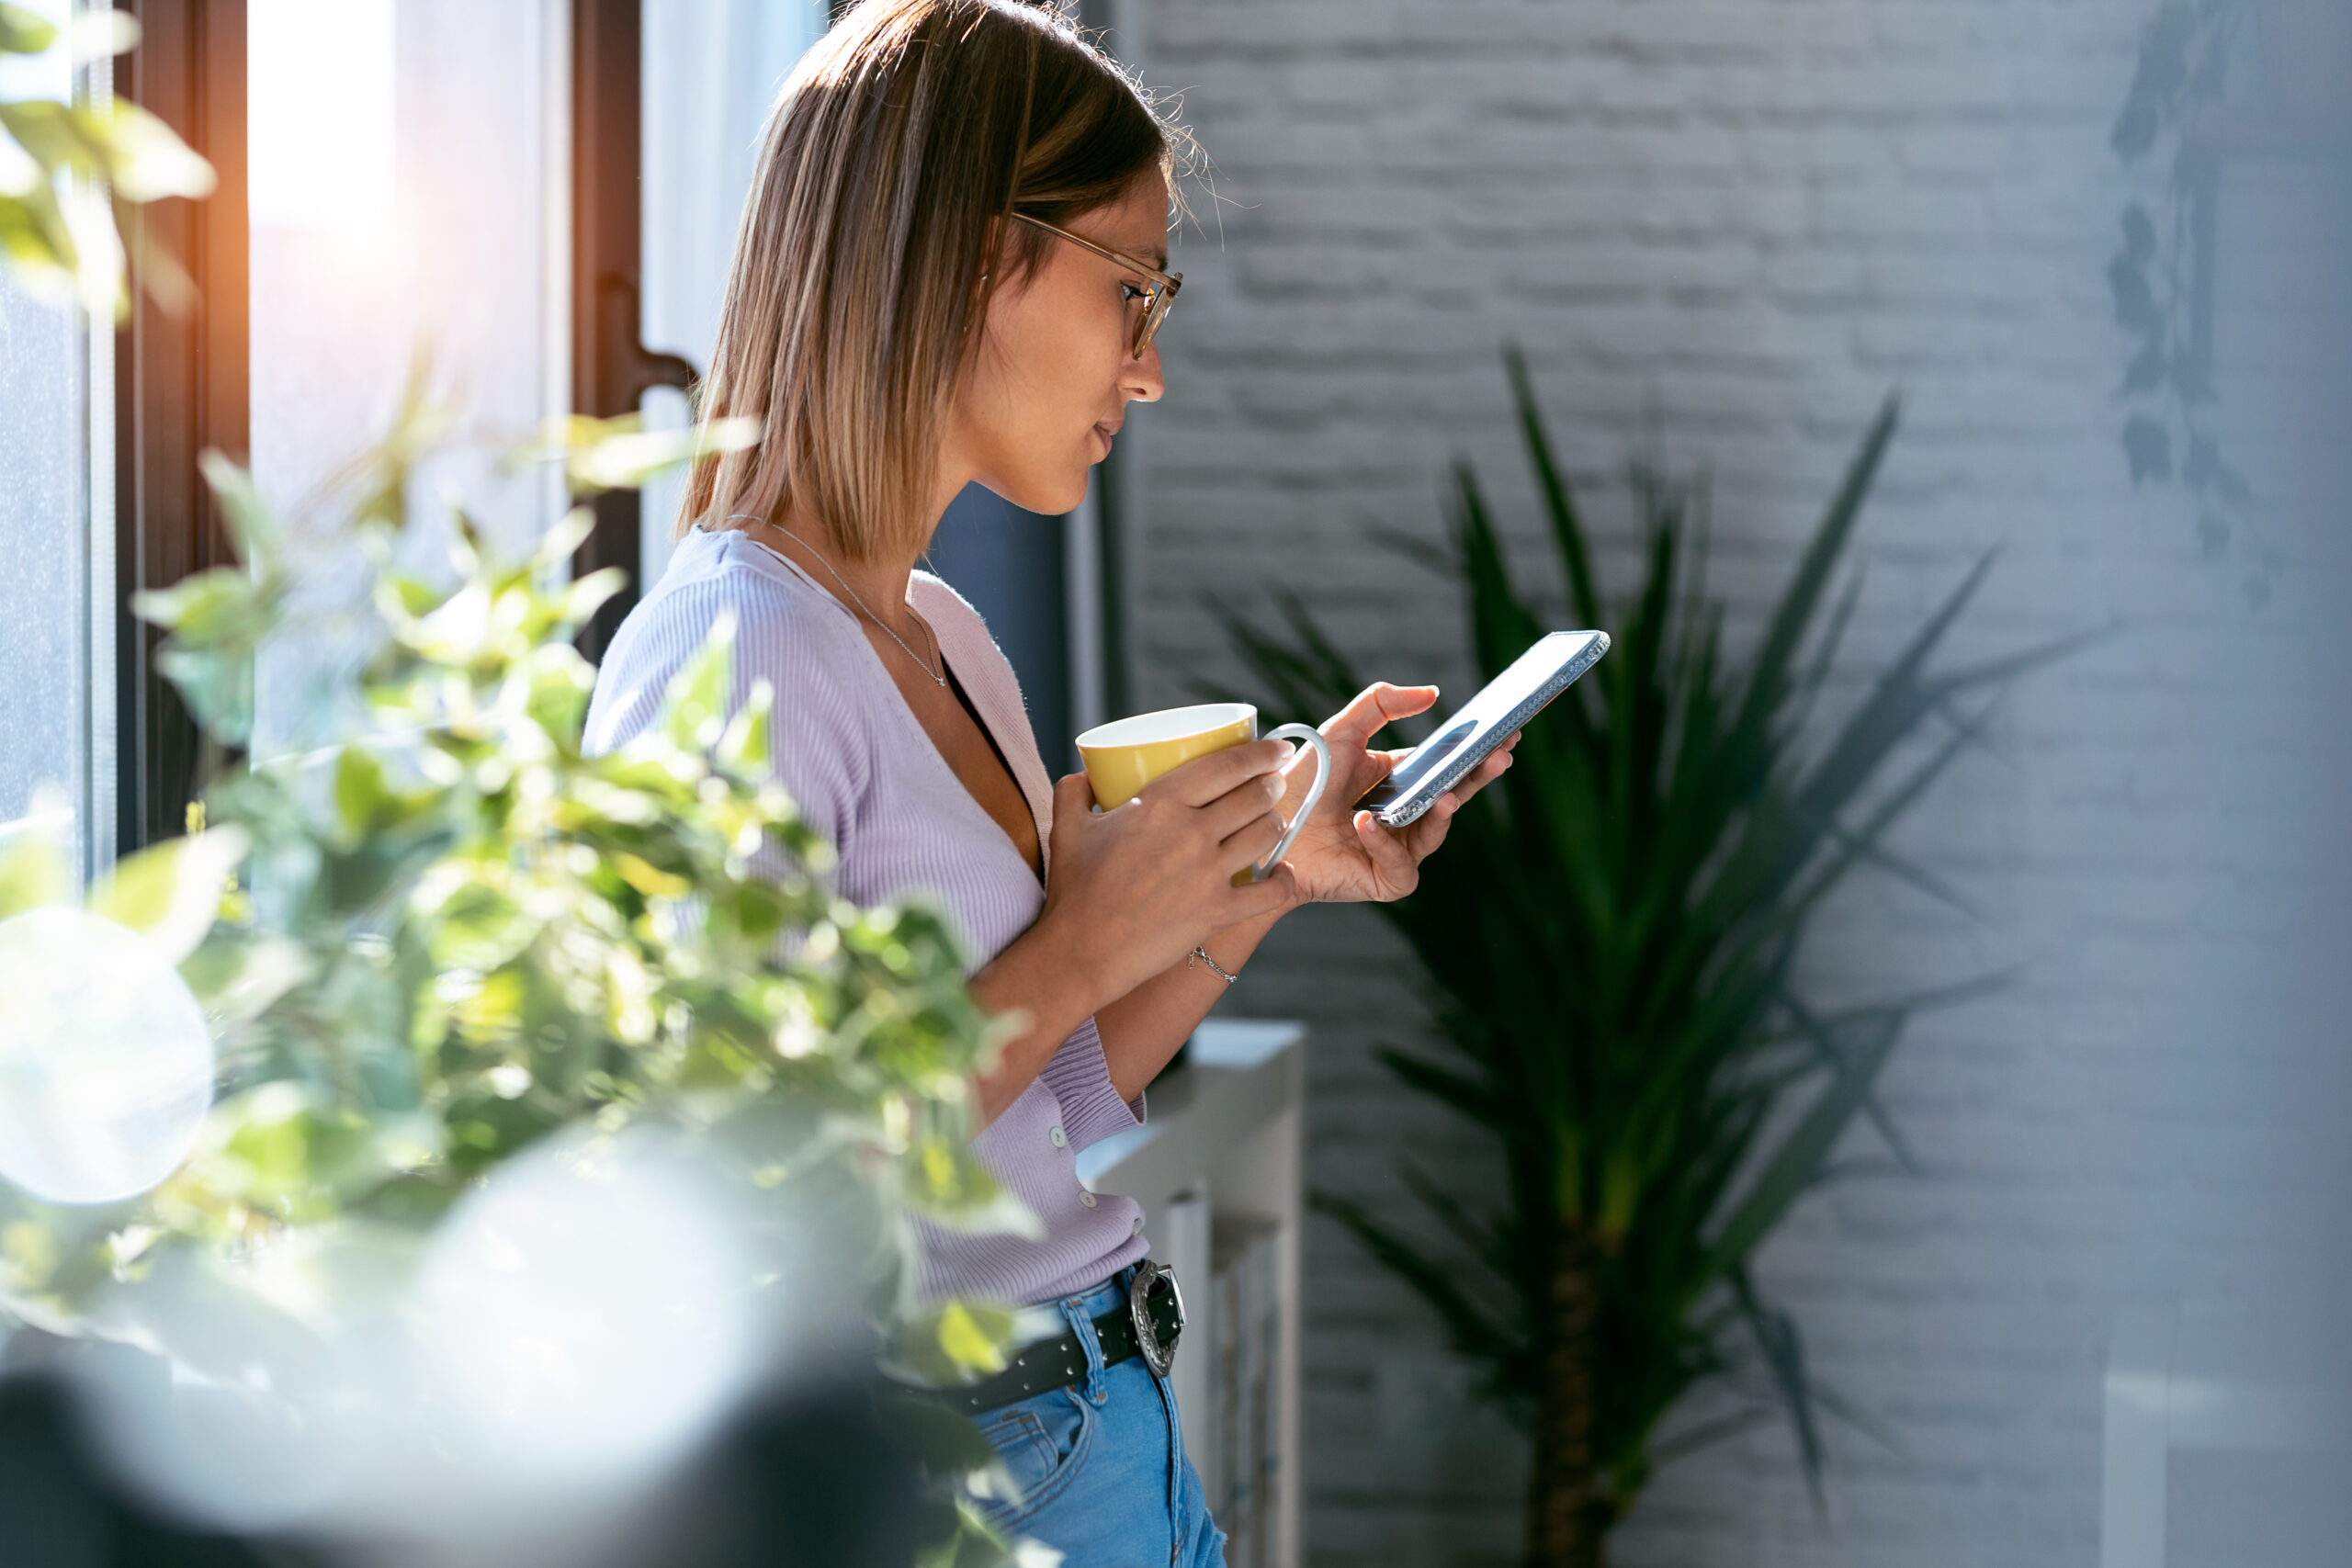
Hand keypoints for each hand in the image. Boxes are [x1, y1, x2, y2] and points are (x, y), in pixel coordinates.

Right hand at [1035, 742, 1300, 1003]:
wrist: (1082, 951)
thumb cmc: (1074, 889)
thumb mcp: (1066, 827)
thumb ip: (1074, 791)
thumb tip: (1085, 776)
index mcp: (1160, 803)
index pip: (1226, 766)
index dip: (1261, 754)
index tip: (1278, 749)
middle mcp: (1192, 832)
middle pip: (1254, 797)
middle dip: (1272, 786)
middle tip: (1275, 784)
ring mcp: (1209, 873)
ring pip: (1267, 835)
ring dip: (1277, 823)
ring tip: (1273, 821)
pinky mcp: (1218, 912)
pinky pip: (1271, 892)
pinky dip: (1283, 880)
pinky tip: (1282, 873)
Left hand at [1269, 682, 1517, 904]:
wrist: (1261, 830)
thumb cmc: (1300, 782)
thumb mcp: (1341, 731)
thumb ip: (1382, 704)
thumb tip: (1434, 694)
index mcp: (1400, 781)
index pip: (1446, 766)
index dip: (1476, 751)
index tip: (1504, 731)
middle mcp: (1405, 816)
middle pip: (1453, 796)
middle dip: (1479, 776)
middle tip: (1501, 754)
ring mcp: (1397, 850)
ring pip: (1435, 834)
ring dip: (1441, 814)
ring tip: (1445, 795)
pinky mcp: (1383, 880)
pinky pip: (1401, 865)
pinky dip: (1386, 843)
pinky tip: (1368, 824)